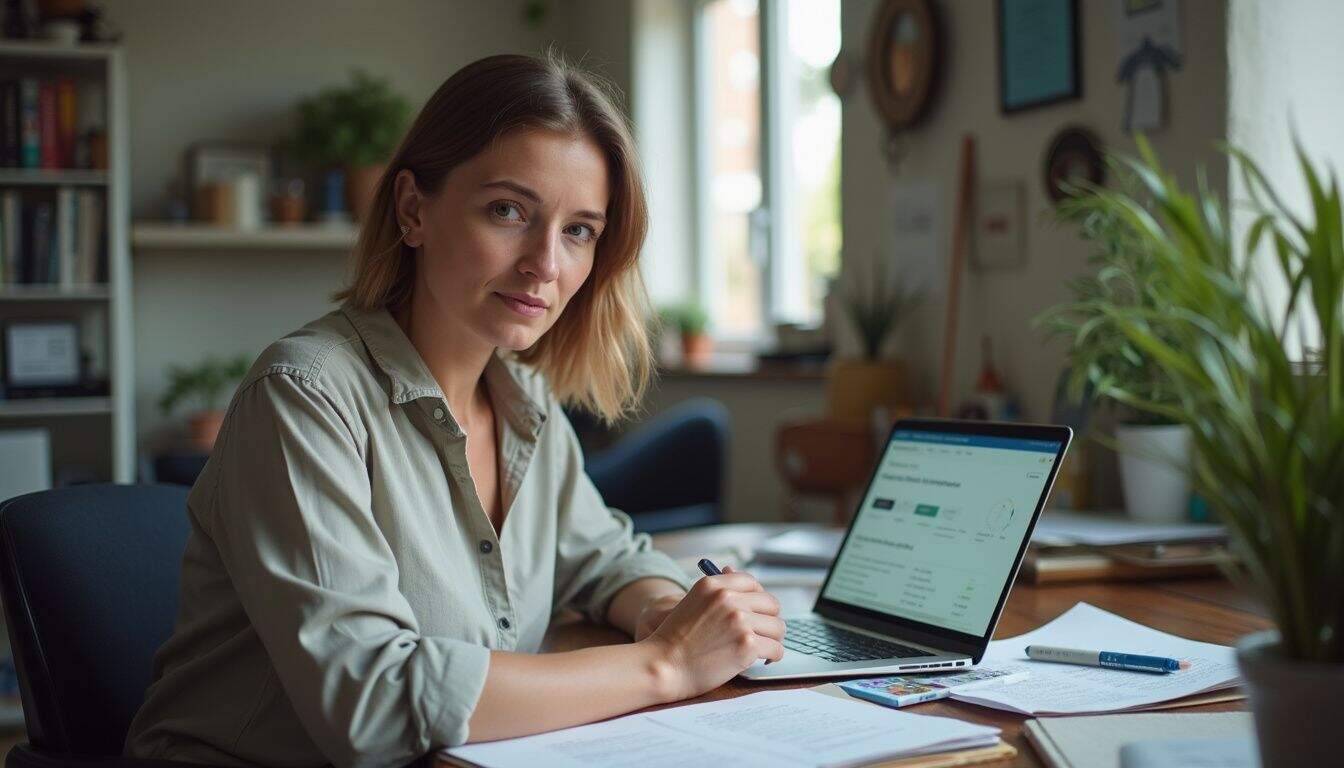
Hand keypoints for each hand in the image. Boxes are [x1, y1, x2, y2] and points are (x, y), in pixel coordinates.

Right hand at [640, 566, 784, 701]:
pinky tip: (762, 660)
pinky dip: (772, 657)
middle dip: (768, 621)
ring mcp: (740, 620)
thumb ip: (716, 591)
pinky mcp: (748, 644)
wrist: (664, 665)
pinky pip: (776, 649)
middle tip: (761, 634)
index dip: (758, 599)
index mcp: (714, 585)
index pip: (752, 583)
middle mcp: (729, 598)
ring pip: (778, 627)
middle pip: (770, 604)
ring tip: (763, 648)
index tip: (756, 613)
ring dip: (772, 639)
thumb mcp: (692, 602)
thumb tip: (732, 569)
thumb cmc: (675, 640)